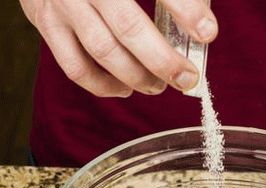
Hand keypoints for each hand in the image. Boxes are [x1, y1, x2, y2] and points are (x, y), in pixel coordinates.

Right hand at [19, 0, 217, 96]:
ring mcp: (63, 3)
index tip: (208, 33)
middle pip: (129, 28)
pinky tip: (125, 88)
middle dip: (164, 61)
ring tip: (158, 86)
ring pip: (104, 51)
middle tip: (187, 78)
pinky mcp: (46, 23)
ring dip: (137, 77)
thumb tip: (203, 26)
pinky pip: (76, 67)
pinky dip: (104, 85)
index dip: (186, 10)